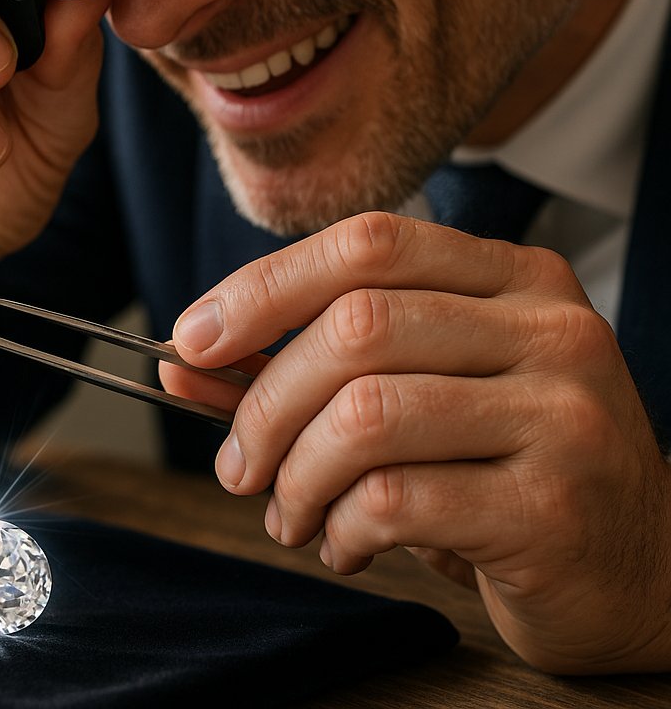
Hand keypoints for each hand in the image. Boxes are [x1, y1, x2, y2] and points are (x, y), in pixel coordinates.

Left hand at [161, 212, 670, 672]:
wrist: (639, 564)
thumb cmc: (503, 465)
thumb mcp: (412, 392)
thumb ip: (300, 369)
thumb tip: (185, 362)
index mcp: (514, 276)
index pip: (367, 244)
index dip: (262, 288)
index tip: (194, 341)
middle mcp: (548, 328)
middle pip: (356, 328)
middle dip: (264, 404)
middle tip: (237, 466)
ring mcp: (562, 412)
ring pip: (365, 416)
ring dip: (296, 478)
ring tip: (290, 515)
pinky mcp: (553, 505)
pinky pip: (394, 499)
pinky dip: (341, 528)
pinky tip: (346, 544)